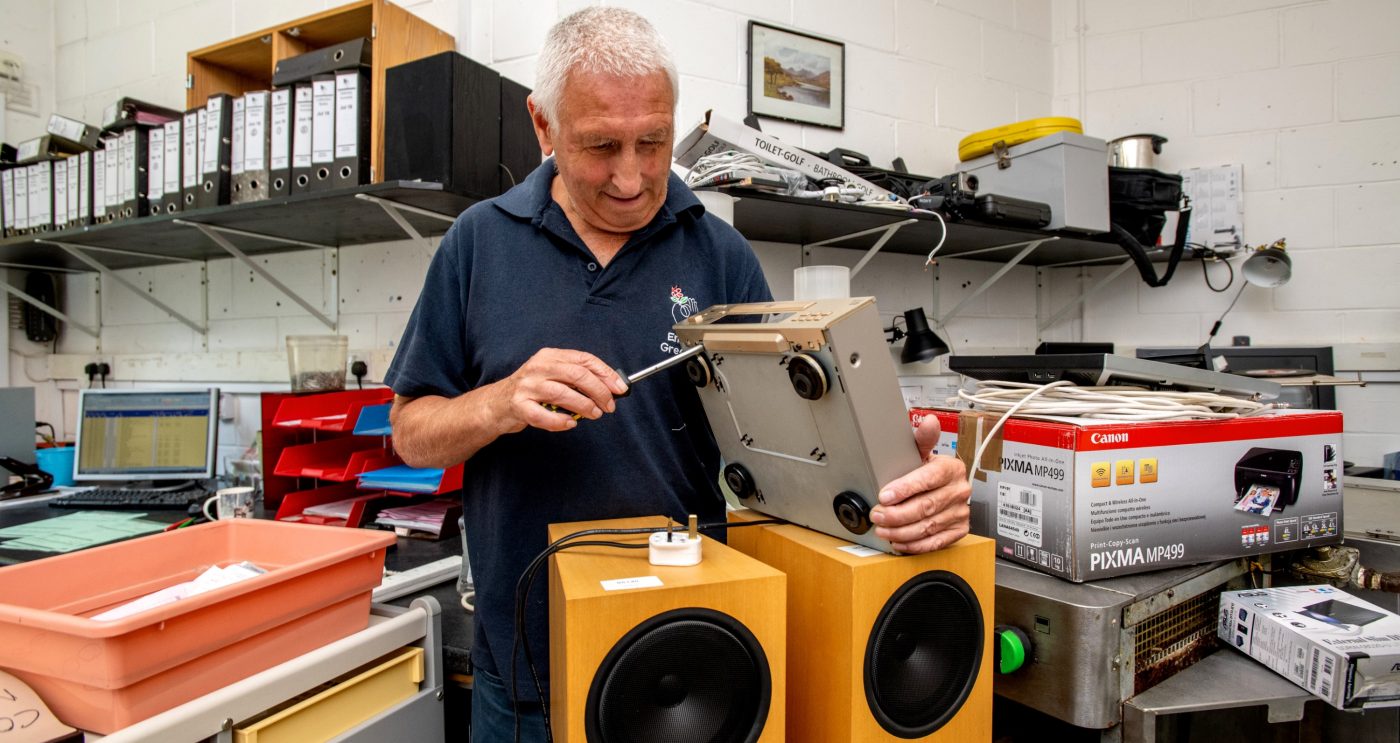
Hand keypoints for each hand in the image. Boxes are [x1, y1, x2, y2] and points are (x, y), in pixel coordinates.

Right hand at [489, 348, 627, 432]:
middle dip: (599, 391)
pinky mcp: (518, 405)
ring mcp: (527, 386)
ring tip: (594, 414)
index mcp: (550, 356)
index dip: (605, 373)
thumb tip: (611, 387)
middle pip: (577, 375)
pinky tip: (570, 424)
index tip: (620, 388)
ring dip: (584, 406)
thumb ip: (577, 378)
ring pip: (563, 393)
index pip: (584, 359)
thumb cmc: (532, 390)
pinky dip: (560, 421)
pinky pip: (543, 415)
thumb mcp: (553, 375)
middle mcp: (538, 367)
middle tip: (609, 405)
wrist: (496, 404)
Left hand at [870, 413, 970, 553]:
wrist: (943, 486)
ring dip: (901, 531)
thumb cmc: (927, 470)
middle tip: (878, 515)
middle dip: (897, 514)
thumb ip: (922, 439)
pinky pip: (936, 542)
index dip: (905, 489)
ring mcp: (960, 512)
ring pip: (929, 527)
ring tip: (883, 529)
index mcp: (952, 468)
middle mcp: (959, 490)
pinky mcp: (959, 530)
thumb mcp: (922, 452)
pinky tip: (899, 542)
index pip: (928, 479)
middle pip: (926, 506)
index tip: (885, 495)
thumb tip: (929, 422)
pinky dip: (915, 545)